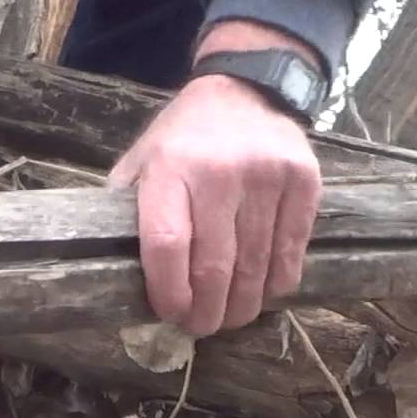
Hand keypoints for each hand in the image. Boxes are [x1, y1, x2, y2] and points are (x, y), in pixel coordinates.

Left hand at [109, 22, 323, 335]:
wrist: (247, 89)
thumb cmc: (185, 135)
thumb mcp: (143, 158)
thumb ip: (127, 206)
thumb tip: (113, 266)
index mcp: (169, 168)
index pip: (167, 245)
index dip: (169, 292)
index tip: (171, 314)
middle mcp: (219, 172)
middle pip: (215, 266)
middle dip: (207, 311)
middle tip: (203, 327)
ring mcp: (266, 176)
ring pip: (256, 266)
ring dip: (243, 304)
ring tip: (232, 317)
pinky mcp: (303, 181)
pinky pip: (291, 251)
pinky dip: (276, 281)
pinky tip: (263, 290)